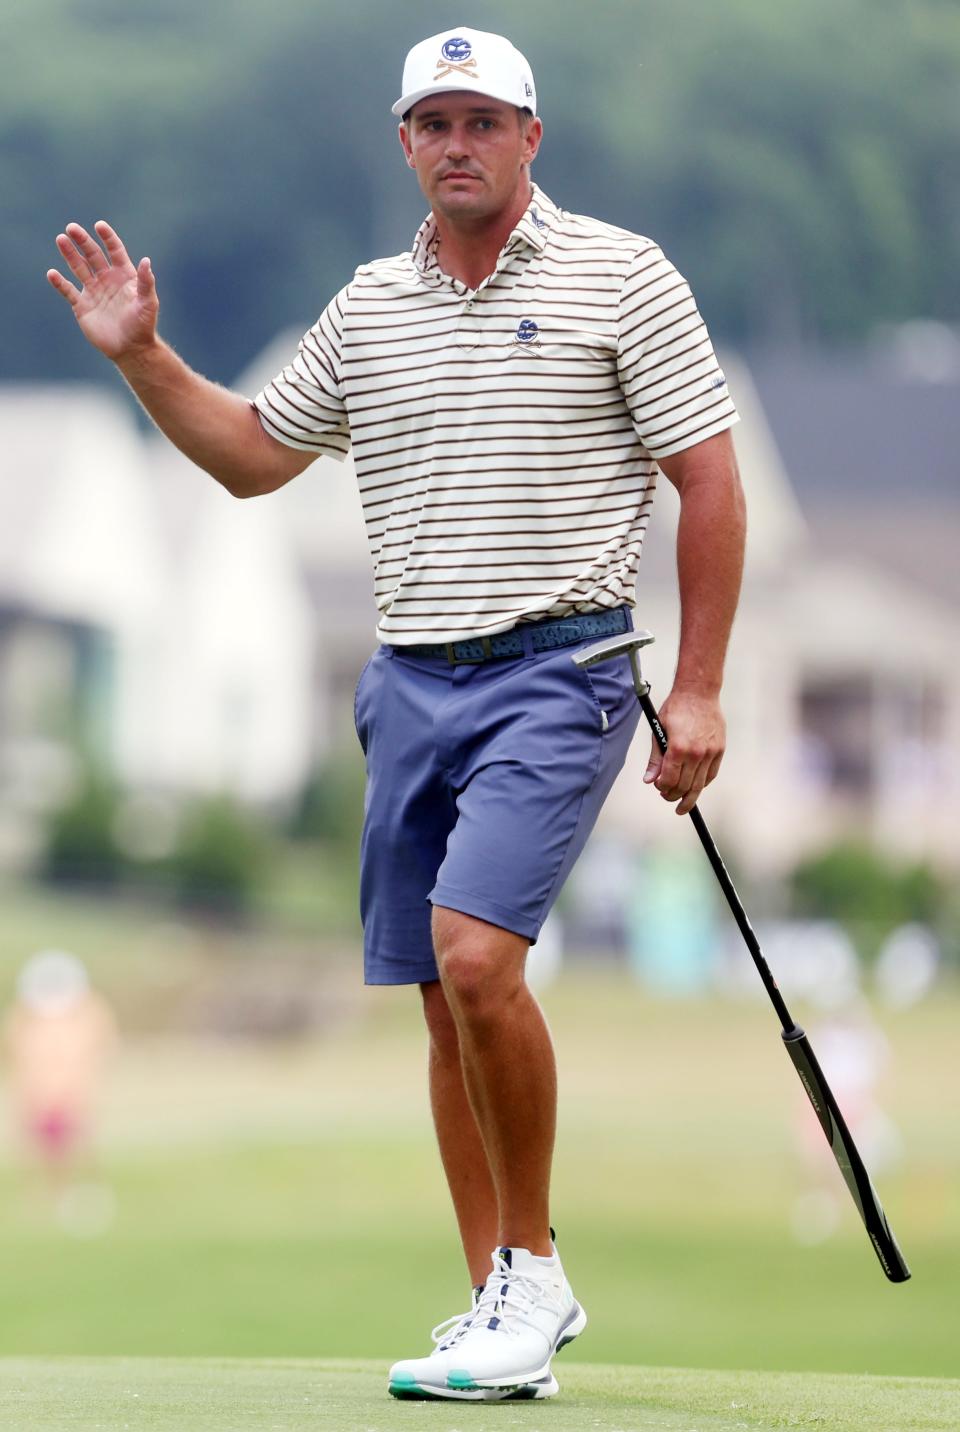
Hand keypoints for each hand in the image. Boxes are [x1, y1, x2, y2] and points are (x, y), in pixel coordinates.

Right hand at [47, 221, 158, 360]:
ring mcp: (93, 291)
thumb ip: (146, 282)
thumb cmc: (143, 326)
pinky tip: (52, 274)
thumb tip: (146, 261)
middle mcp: (107, 280)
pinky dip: (60, 282)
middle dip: (82, 240)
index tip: (99, 226)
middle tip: (71, 228)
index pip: (114, 251)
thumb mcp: (148, 303)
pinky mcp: (82, 306)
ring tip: (61, 239)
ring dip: (70, 254)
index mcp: (124, 275)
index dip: (107, 237)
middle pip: (93, 255)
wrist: (131, 349)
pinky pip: (68, 291)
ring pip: (79, 267)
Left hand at [643, 687, 724, 815]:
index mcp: (678, 748)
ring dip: (689, 797)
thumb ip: (655, 758)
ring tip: (682, 804)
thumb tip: (649, 780)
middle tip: (667, 797)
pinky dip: (703, 784)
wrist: (699, 692)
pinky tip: (696, 788)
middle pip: (684, 786)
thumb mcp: (659, 730)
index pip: (669, 780)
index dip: (662, 788)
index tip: (658, 788)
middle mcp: (696, 753)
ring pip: (699, 785)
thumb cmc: (677, 708)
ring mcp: (710, 753)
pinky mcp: (719, 750)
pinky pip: (711, 775)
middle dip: (673, 795)